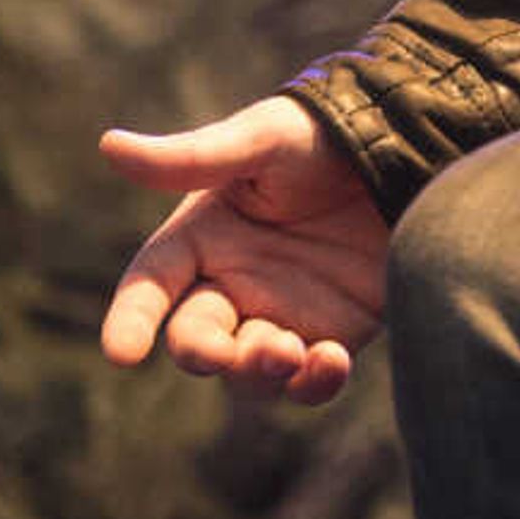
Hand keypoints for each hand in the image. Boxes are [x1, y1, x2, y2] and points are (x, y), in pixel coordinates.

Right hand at [99, 96, 388, 405]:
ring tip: (289, 352)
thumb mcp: (262, 139)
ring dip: (259, 371)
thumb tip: (109, 144)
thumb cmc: (323, 134)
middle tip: (225, 352)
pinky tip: (329, 363)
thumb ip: (193, 157)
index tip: (122, 354)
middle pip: (196, 340)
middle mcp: (234, 283)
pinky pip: (309, 378)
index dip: (130, 319)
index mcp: (202, 237)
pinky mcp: (334, 333)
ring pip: (248, 371)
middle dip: (203, 354)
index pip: (149, 286)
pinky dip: (312, 383)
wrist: (411, 147)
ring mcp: (282, 312)